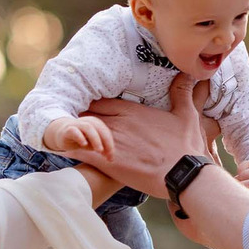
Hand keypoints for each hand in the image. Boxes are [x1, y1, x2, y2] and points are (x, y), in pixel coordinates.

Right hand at [43, 116, 114, 155]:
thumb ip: (101, 149)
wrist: (61, 134)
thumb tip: (110, 157)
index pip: (106, 133)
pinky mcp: (68, 130)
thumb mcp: (92, 144)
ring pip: (88, 128)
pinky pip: (74, 131)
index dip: (110, 145)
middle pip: (99, 129)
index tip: (110, 158)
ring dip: (96, 139)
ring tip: (99, 150)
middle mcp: (88, 122)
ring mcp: (77, 125)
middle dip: (105, 142)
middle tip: (107, 154)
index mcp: (96, 124)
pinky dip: (80, 137)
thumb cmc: (80, 138)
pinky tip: (84, 144)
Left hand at [73, 72, 211, 197]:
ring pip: (81, 130)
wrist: (184, 174)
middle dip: (79, 116)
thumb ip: (181, 92)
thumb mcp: (187, 114)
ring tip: (64, 134)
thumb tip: (186, 73)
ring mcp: (111, 142)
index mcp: (133, 111)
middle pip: (87, 113)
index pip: (101, 100)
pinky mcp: (107, 161)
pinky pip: (80, 151)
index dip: (91, 103)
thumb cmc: (186, 146)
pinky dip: (69, 148)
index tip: (84, 104)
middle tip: (70, 120)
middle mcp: (118, 122)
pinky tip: (61, 149)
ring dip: (72, 131)